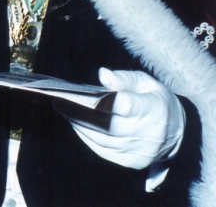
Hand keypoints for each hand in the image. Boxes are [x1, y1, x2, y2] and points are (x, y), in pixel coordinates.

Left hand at [55, 68, 184, 170]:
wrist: (177, 132)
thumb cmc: (154, 100)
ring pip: (101, 139)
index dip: (101, 101)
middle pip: (107, 125)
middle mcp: (148, 134)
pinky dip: (86, 136)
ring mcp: (140, 151)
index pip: (125, 106)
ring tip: (63, 110)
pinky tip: (75, 123)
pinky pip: (102, 150)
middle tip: (59, 101)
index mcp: (152, 109)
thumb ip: (123, 78)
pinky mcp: (131, 161)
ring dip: (79, 125)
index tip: (77, 94)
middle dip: (79, 114)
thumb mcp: (145, 83)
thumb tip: (102, 74)